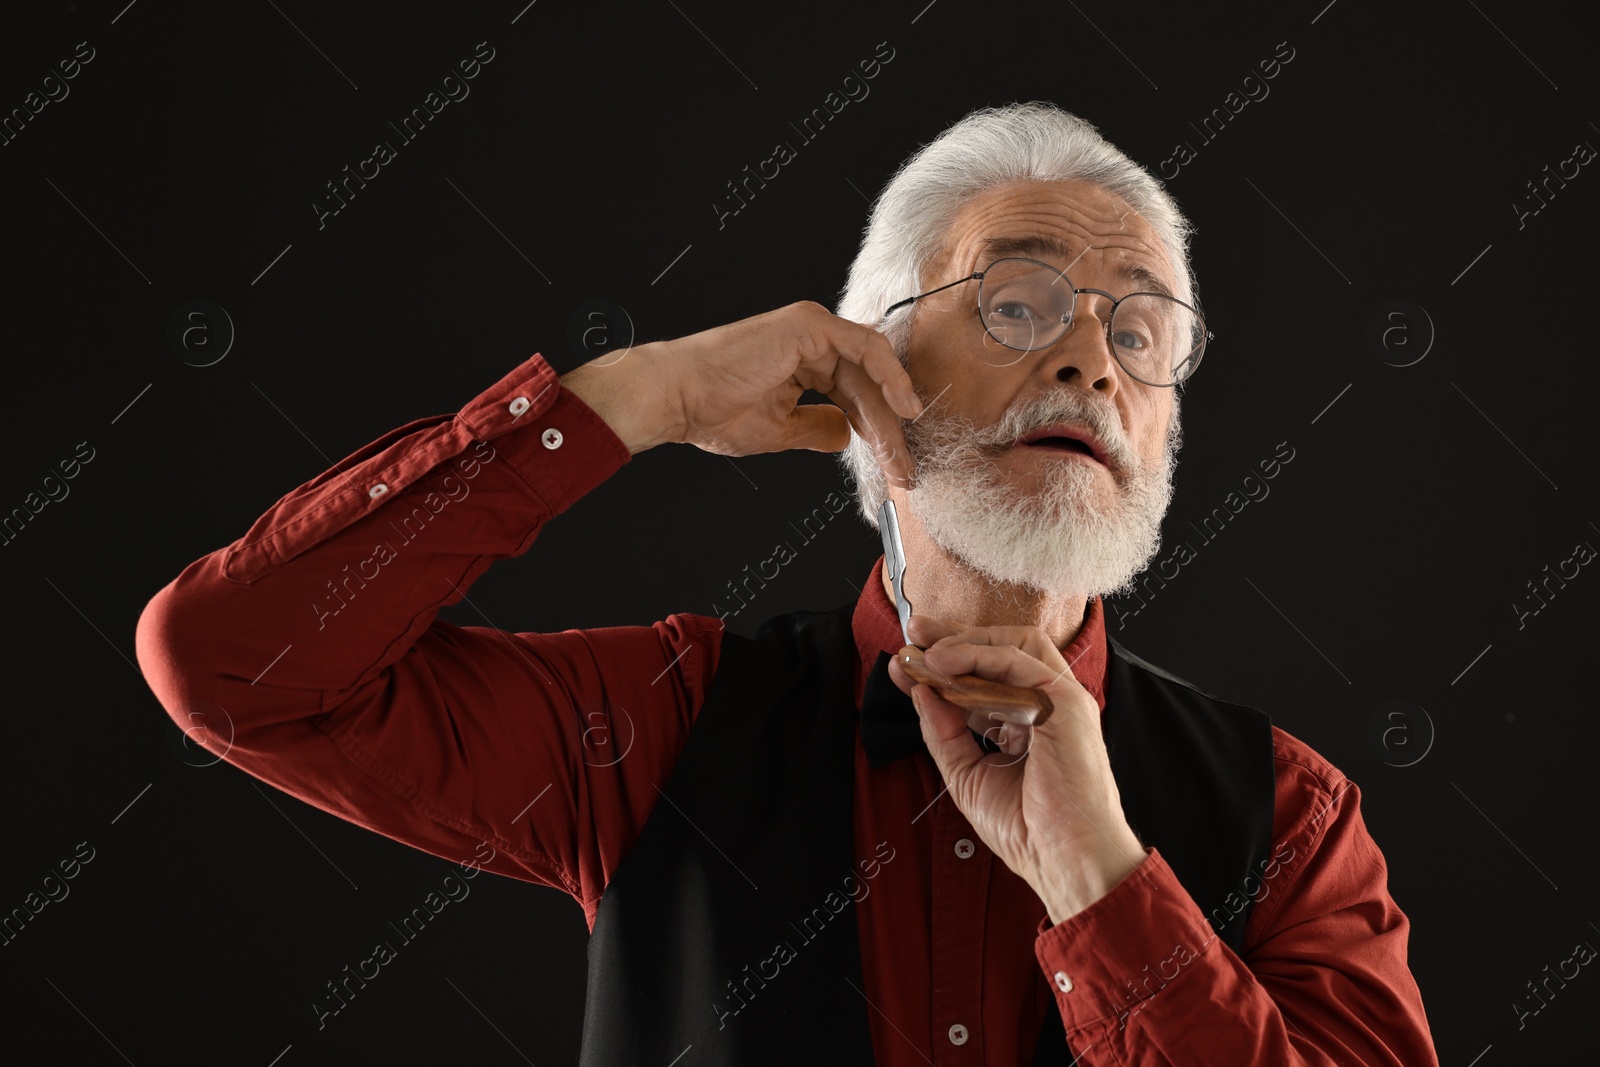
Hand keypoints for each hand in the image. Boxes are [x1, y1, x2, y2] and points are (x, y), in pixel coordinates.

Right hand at [653, 301, 923, 486]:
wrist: (679, 398)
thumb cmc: (711, 410)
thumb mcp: (779, 430)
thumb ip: (817, 428)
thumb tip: (846, 435)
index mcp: (803, 361)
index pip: (854, 395)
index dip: (877, 432)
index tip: (893, 465)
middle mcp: (811, 341)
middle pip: (867, 386)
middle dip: (888, 432)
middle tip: (903, 469)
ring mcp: (813, 329)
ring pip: (871, 372)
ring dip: (891, 415)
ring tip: (900, 454)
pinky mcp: (812, 325)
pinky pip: (866, 347)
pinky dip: (890, 375)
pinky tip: (904, 406)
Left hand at [886, 614, 1149, 922]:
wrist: (1064, 860)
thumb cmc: (1029, 831)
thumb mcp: (967, 775)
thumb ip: (944, 732)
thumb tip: (920, 691)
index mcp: (1027, 725)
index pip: (985, 678)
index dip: (945, 665)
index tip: (908, 662)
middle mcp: (1046, 707)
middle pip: (1004, 649)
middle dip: (954, 637)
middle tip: (914, 634)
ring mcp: (1060, 701)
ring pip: (1014, 644)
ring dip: (965, 642)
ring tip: (927, 653)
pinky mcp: (1067, 702)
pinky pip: (1019, 660)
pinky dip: (978, 655)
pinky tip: (945, 662)